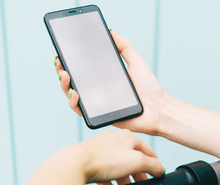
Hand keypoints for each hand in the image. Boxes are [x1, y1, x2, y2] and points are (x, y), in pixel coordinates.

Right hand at [54, 30, 168, 135]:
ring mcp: (98, 104)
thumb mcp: (136, 62)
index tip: (62, 53)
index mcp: (105, 78)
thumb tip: (111, 31)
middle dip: (62, 72)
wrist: (159, 109)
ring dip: (65, 86)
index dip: (69, 63)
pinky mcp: (100, 117)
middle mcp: (98, 91)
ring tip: (66, 76)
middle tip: (60, 63)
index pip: (82, 70)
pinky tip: (75, 93)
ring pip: (73, 97)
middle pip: (73, 82)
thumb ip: (124, 47)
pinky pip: (82, 111)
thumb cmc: (150, 88)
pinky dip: (74, 103)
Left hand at [62, 129, 163, 184]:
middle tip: (142, 183)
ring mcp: (100, 147)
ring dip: (124, 177)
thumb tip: (159, 169)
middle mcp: (113, 139)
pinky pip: (103, 170)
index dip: (154, 163)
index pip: (147, 150)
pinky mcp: (90, 158)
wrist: (76, 164)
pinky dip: (109, 179)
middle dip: (138, 172)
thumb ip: (152, 165)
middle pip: (131, 157)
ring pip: (117, 164)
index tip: (157, 173)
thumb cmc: (105, 160)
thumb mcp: (137, 162)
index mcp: (127, 136)